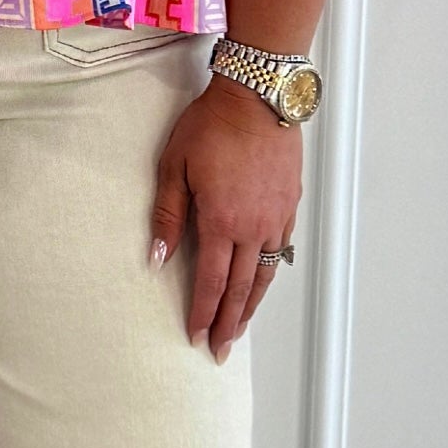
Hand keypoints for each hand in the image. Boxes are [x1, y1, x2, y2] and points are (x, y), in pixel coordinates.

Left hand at [148, 76, 302, 358]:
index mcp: (222, 221)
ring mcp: (276, 217)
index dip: (203, 313)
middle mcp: (253, 227)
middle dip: (229, 323)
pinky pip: (280, 250)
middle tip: (221, 350)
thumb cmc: (212, 125)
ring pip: (265, 274)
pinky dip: (269, 273)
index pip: (211, 282)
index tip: (197, 337)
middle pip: (241, 288)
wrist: (258, 97)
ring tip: (242, 328)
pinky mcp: (289, 204)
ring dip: (252, 305)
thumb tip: (157, 258)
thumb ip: (167, 215)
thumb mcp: (174, 166)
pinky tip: (262, 282)